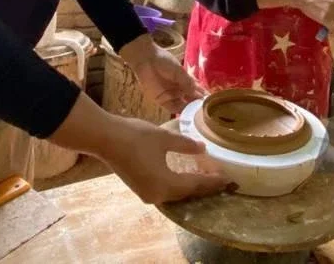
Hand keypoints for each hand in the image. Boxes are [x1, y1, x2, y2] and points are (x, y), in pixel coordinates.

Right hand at [102, 116, 229, 203]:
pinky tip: (184, 175)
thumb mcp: (165, 138)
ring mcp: (147, 194)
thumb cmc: (137, 137)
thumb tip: (202, 149)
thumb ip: (186, 145)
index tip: (228, 179)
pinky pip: (165, 190)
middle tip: (220, 179)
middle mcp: (158, 196)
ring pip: (175, 193)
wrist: (105, 138)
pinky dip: (177, 184)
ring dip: (190, 186)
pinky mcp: (140, 188)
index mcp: (166, 185)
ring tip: (205, 177)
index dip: (213, 182)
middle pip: (187, 193)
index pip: (196, 186)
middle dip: (204, 186)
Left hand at [119, 34, 204, 113]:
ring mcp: (172, 96)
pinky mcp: (162, 101)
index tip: (213, 104)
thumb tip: (200, 94)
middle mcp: (181, 90)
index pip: (198, 91)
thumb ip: (188, 83)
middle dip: (198, 106)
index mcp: (186, 81)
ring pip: (184, 106)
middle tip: (207, 115)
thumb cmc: (164, 62)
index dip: (204, 97)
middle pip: (192, 100)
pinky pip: (173, 109)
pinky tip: (187, 117)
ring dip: (191, 111)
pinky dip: (180, 113)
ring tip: (199, 118)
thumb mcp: (179, 71)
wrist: (146, 60)